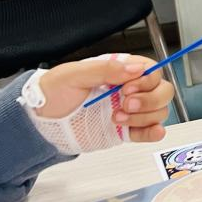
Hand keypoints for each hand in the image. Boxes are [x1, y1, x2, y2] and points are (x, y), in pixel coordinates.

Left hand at [37, 56, 174, 143]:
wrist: (39, 122)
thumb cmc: (53, 93)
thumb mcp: (74, 74)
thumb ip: (105, 69)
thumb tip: (135, 68)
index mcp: (120, 71)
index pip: (152, 71)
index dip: (147, 80)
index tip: (127, 88)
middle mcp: (130, 90)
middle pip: (162, 91)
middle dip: (149, 99)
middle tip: (125, 104)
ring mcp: (130, 111)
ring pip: (159, 111)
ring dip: (144, 117)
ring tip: (117, 119)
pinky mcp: (126, 130)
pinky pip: (150, 132)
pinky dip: (153, 133)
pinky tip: (148, 132)